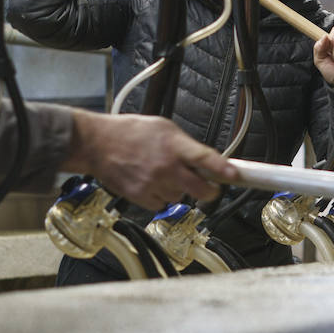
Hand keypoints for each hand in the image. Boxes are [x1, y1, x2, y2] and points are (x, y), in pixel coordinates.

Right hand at [62, 111, 231, 208]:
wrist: (97, 144)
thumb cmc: (129, 132)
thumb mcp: (164, 127)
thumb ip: (186, 145)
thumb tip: (204, 159)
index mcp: (174, 146)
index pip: (206, 160)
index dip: (224, 170)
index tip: (236, 176)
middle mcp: (167, 167)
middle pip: (201, 190)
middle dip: (209, 189)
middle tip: (211, 185)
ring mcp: (154, 184)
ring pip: (181, 197)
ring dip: (179, 189)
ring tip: (164, 173)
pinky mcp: (141, 197)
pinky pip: (162, 204)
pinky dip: (161, 196)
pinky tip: (152, 182)